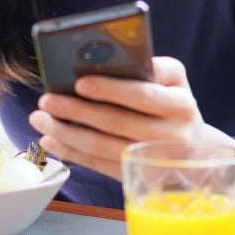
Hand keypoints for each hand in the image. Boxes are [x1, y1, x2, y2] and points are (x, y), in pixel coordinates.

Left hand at [28, 56, 234, 179]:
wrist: (194, 150)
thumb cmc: (174, 104)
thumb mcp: (175, 81)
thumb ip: (152, 67)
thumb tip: (109, 57)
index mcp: (181, 105)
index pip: (142, 96)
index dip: (110, 89)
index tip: (80, 82)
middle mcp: (172, 136)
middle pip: (116, 123)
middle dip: (75, 110)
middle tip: (46, 100)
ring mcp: (152, 161)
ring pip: (102, 146)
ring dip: (65, 133)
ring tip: (40, 119)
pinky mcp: (135, 177)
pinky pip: (97, 164)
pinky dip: (71, 152)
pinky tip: (50, 141)